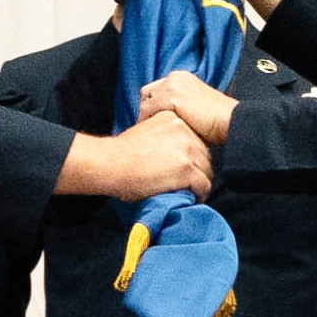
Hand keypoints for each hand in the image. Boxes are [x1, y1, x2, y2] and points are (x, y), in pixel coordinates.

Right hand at [57, 109, 212, 204]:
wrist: (110, 164)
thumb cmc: (122, 154)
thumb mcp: (145, 131)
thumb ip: (165, 137)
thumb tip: (177, 154)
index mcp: (173, 118)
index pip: (195, 139)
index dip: (191, 156)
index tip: (183, 168)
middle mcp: (184, 129)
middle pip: (204, 154)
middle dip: (197, 170)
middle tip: (187, 183)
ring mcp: (187, 149)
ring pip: (206, 170)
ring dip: (199, 183)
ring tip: (188, 192)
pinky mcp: (187, 169)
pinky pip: (203, 185)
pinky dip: (199, 194)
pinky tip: (190, 198)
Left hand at [134, 71, 234, 144]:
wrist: (229, 120)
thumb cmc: (217, 120)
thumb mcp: (196, 106)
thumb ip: (181, 106)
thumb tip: (166, 120)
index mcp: (181, 77)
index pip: (155, 90)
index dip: (151, 106)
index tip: (149, 122)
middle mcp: (175, 77)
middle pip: (146, 94)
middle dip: (144, 112)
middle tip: (144, 130)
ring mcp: (172, 86)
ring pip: (145, 104)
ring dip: (144, 120)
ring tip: (145, 136)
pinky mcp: (172, 98)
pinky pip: (149, 112)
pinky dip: (147, 124)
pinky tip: (150, 136)